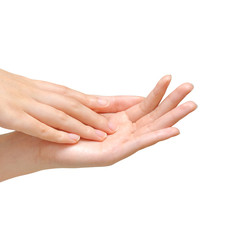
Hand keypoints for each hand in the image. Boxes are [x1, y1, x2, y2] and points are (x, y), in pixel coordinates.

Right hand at [0, 54, 141, 142]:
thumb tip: (47, 101)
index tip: (119, 104)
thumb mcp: (19, 89)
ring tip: (106, 133)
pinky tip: (72, 139)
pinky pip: (39, 125)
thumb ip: (36, 95)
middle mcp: (39, 94)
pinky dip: (57, 132)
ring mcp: (28, 105)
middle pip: (76, 103)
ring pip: (63, 114)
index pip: (77, 94)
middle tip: (124, 119)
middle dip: (101, 113)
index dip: (99, 101)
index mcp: (41, 88)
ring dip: (85, 124)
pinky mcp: (13, 116)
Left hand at [39, 75, 196, 167]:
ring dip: (170, 118)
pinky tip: (171, 130)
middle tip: (191, 88)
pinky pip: (136, 145)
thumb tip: (139, 97)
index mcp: (119, 122)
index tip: (171, 78)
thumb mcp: (96, 109)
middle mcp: (123, 134)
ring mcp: (119, 145)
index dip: (158, 92)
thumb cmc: (68, 126)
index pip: (145, 105)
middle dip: (172, 102)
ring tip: (189, 106)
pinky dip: (155, 137)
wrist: (44, 141)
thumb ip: (116, 104)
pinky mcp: (111, 155)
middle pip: (153, 116)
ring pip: (150, 129)